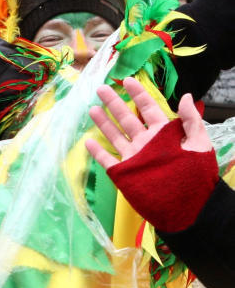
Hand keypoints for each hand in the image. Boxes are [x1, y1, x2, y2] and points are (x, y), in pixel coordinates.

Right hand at [85, 76, 211, 170]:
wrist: (187, 207)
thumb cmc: (195, 175)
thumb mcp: (199, 145)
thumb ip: (191, 121)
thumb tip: (184, 96)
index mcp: (163, 135)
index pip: (148, 109)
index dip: (138, 94)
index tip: (126, 80)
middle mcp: (146, 143)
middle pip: (127, 119)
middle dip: (114, 103)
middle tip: (101, 89)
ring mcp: (134, 157)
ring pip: (115, 136)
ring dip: (104, 122)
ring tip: (92, 109)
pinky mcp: (125, 172)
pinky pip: (108, 159)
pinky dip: (98, 151)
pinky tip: (88, 141)